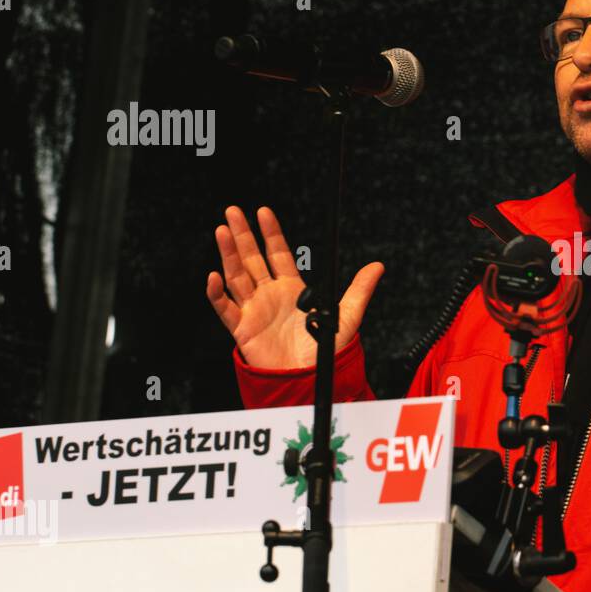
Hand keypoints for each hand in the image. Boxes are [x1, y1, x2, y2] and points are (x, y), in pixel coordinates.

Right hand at [206, 205, 383, 368]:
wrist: (309, 380)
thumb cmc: (324, 352)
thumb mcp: (347, 316)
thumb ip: (359, 290)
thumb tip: (377, 267)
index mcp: (292, 289)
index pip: (279, 254)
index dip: (271, 233)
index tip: (264, 211)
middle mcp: (270, 295)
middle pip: (252, 259)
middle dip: (242, 235)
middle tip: (233, 211)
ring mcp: (254, 310)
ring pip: (236, 276)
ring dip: (228, 254)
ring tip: (222, 230)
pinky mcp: (242, 329)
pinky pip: (225, 308)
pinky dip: (217, 293)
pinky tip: (214, 275)